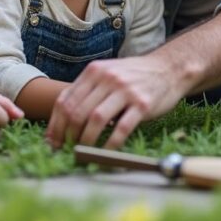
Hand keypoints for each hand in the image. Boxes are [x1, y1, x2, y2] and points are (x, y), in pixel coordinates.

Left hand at [45, 54, 186, 149]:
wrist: (168, 68)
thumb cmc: (133, 76)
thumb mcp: (107, 74)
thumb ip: (87, 90)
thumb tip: (61, 119)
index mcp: (94, 71)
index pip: (65, 100)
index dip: (55, 124)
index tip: (52, 141)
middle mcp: (107, 78)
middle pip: (77, 111)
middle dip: (68, 135)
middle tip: (66, 149)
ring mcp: (125, 91)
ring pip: (96, 120)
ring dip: (86, 140)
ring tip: (83, 151)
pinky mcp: (143, 104)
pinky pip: (122, 128)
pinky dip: (110, 143)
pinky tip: (106, 151)